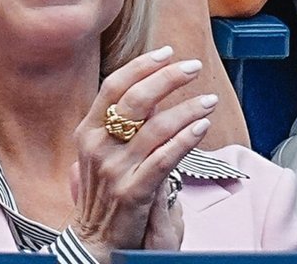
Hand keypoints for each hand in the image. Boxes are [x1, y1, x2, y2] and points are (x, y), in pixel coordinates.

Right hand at [68, 47, 217, 262]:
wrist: (96, 244)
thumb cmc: (104, 195)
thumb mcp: (102, 154)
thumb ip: (121, 124)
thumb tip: (153, 92)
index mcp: (87, 132)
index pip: (113, 86)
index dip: (141, 66)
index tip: (167, 52)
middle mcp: (97, 148)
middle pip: (135, 100)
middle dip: (168, 78)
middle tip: (192, 67)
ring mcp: (114, 171)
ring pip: (156, 127)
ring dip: (187, 109)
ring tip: (209, 101)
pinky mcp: (133, 193)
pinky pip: (164, 159)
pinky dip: (185, 139)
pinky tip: (202, 127)